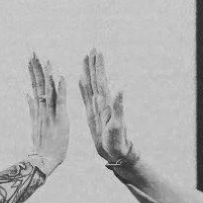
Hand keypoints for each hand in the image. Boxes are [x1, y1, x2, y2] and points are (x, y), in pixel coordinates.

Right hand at [25, 53, 69, 174]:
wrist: (44, 160)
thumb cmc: (43, 145)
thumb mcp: (35, 124)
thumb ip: (31, 108)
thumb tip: (27, 94)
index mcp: (39, 108)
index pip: (36, 85)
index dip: (34, 71)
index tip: (32, 58)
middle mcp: (42, 108)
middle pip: (39, 84)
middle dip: (36, 68)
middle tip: (33, 52)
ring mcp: (50, 113)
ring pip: (47, 90)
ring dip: (47, 74)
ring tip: (45, 59)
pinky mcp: (60, 119)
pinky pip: (60, 102)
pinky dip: (60, 89)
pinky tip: (60, 77)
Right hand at [77, 49, 137, 168]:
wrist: (115, 152)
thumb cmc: (117, 141)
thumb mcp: (118, 124)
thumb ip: (119, 107)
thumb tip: (121, 89)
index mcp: (105, 103)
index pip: (101, 80)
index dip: (99, 66)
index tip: (96, 52)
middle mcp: (101, 102)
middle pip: (96, 79)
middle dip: (94, 64)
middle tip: (92, 49)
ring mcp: (97, 107)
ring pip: (91, 85)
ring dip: (88, 71)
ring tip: (86, 58)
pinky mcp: (92, 113)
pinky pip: (85, 96)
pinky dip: (83, 86)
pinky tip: (81, 79)